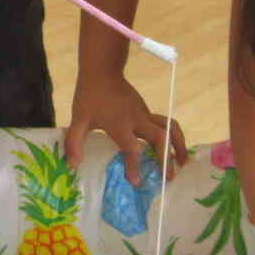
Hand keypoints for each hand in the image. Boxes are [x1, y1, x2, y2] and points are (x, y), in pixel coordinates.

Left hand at [64, 71, 187, 181]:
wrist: (102, 71)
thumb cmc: (90, 96)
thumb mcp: (78, 119)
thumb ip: (74, 142)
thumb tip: (71, 166)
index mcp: (120, 124)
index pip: (132, 148)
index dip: (134, 166)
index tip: (136, 182)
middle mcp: (137, 119)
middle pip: (160, 138)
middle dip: (167, 158)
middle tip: (170, 178)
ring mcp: (145, 114)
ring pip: (169, 127)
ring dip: (179, 145)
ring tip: (183, 162)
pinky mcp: (147, 111)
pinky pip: (165, 124)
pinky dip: (172, 137)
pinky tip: (172, 149)